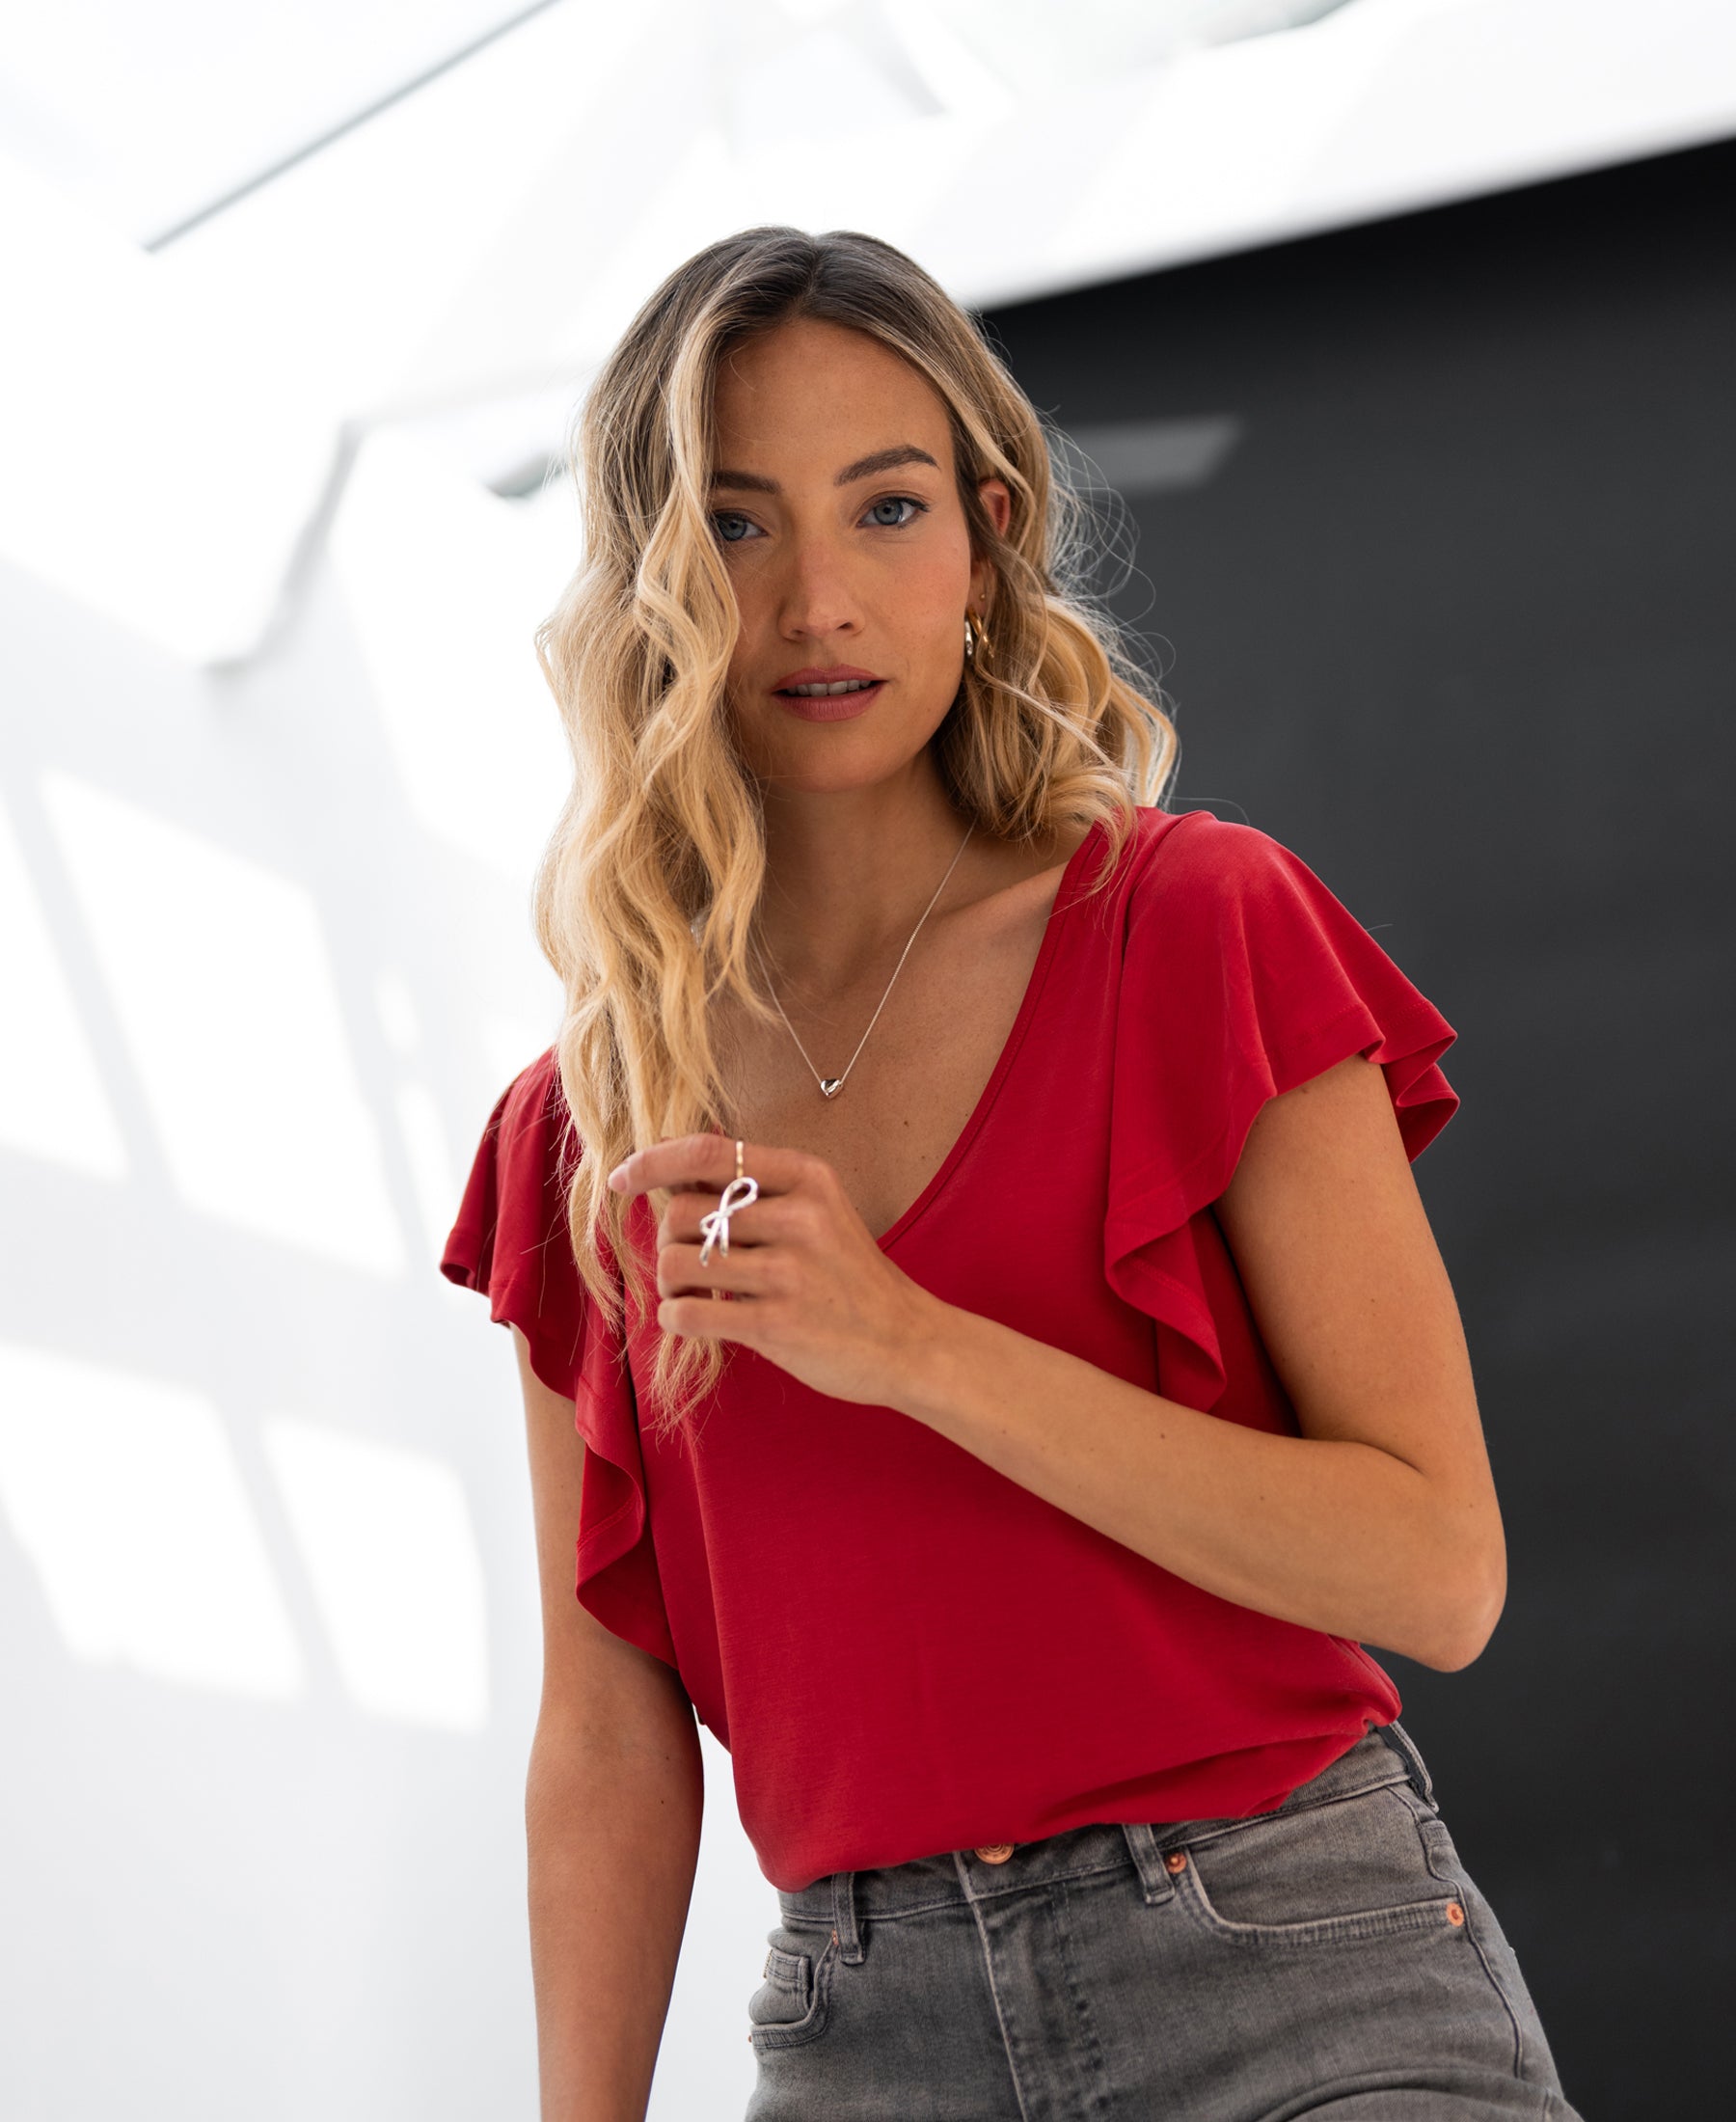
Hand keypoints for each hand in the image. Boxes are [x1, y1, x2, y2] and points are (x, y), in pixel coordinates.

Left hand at [605, 1135, 944, 1407]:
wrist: (906, 1341)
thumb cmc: (849, 1275)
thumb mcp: (820, 1210)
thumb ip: (755, 1187)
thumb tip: (669, 1162)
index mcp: (808, 1177)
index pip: (706, 1152)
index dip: (652, 1162)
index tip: (622, 1179)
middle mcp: (800, 1217)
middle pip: (682, 1212)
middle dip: (668, 1239)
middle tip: (688, 1264)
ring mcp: (791, 1272)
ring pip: (676, 1263)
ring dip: (669, 1285)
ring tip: (691, 1295)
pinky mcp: (779, 1324)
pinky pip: (688, 1315)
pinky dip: (676, 1319)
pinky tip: (695, 1320)